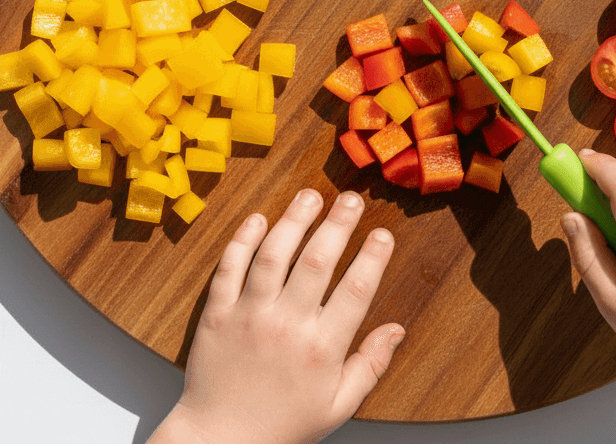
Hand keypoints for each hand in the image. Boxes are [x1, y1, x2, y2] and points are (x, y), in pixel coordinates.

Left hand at [150, 189, 402, 443]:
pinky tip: (259, 219)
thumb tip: (397, 329)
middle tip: (352, 198)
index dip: (373, 257)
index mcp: (321, 349)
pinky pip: (230, 268)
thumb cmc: (282, 426)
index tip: (383, 233)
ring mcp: (249, 316)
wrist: (221, 443)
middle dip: (339, 224)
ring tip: (311, 196)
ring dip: (294, 220)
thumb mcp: (337, 406)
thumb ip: (370, 365)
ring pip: (274, 255)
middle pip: (318, 261)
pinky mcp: (217, 314)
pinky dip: (243, 240)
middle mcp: (287, 326)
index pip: (355, 290)